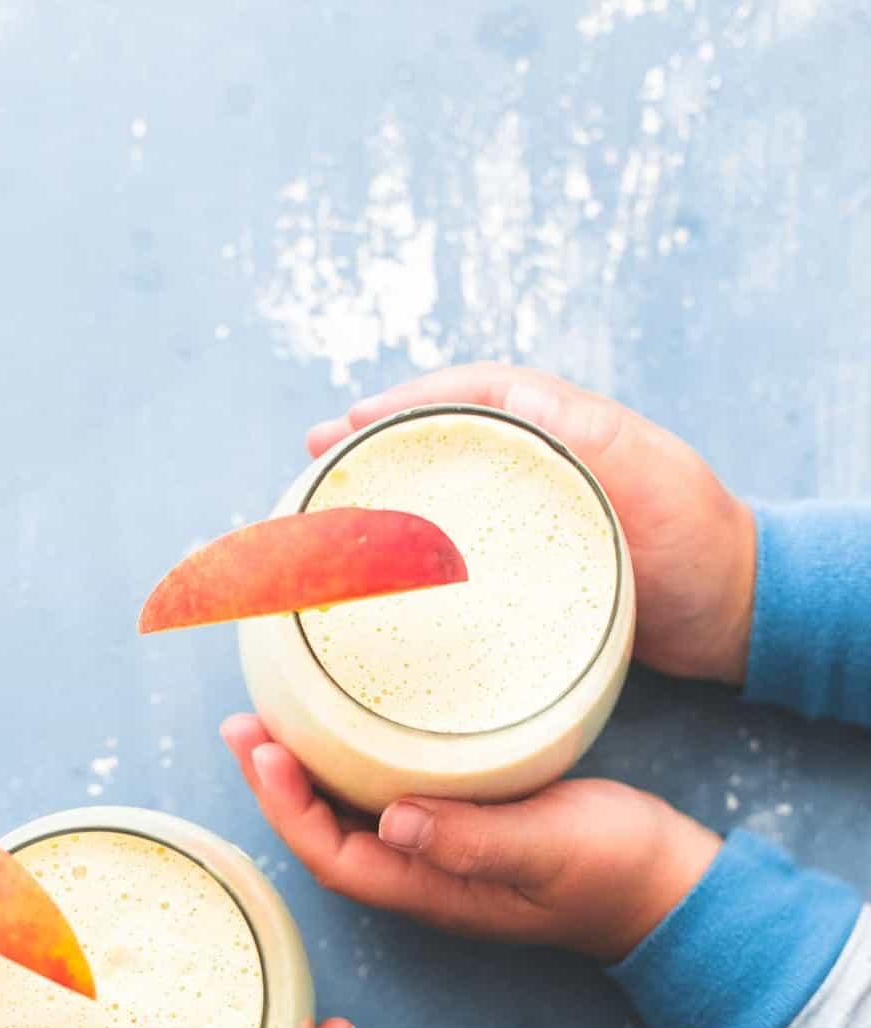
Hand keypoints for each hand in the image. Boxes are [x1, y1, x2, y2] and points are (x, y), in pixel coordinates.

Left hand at [221, 716, 719, 961]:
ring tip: (269, 719)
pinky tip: (347, 725)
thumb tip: (394, 823)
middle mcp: (424, 873)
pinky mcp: (468, 822)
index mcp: (432, 889)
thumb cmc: (616, 871)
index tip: (261, 752)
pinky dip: (354, 761)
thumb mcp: (549, 850)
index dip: (288, 809)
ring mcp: (443, 850)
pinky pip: (389, 793)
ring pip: (352, 813)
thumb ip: (474, 842)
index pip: (333, 855)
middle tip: (240, 724)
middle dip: (276, 785)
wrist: (671, 884)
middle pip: (325, 834)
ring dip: (306, 770)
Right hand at [309, 363, 757, 685]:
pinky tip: (379, 569)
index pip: (465, 395)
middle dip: (372, 443)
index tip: (349, 421)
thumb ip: (587, 435)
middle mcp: (536, 461)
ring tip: (326, 507)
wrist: (733, 612)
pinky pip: (457, 544)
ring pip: (440, 490)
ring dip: (383, 494)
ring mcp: (529, 513)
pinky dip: (412, 548)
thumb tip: (509, 396)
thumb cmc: (697, 542)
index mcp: (559, 425)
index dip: (402, 403)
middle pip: (438, 438)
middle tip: (313, 458)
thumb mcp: (648, 477)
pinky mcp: (527, 564)